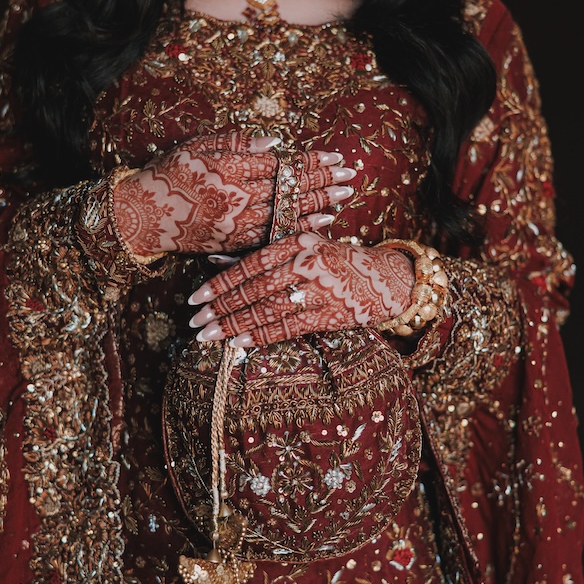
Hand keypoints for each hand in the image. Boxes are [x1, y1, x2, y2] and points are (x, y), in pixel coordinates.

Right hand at [112, 132, 355, 254]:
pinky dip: (298, 226)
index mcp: (227, 168)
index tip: (336, 158)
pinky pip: (273, 234)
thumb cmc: (166, 173)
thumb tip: (274, 144)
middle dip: (324, 183)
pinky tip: (319, 222)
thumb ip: (235, 142)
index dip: (311, 162)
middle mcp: (234, 197)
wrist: (142, 216)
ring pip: (286, 213)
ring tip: (344, 198)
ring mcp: (235, 222)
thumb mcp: (196, 146)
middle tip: (352, 177)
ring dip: (318, 205)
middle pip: (289, 189)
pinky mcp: (232, 242)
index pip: (281, 165)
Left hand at [188, 233, 414, 346]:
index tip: (196, 298)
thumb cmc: (337, 262)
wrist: (388, 278)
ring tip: (209, 335)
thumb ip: (264, 256)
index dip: (220, 282)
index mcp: (297, 241)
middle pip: (254, 288)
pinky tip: (238, 342)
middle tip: (195, 321)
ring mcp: (320, 289)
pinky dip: (260, 336)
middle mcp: (307, 262)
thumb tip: (216, 263)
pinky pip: (288, 327)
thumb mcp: (303, 248)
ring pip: (267, 309)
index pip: (250, 264)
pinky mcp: (331, 314)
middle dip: (220, 307)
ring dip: (234, 324)